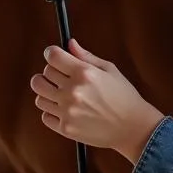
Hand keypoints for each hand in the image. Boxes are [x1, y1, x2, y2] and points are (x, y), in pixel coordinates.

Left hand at [31, 39, 164, 163]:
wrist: (133, 128)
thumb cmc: (124, 97)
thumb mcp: (109, 70)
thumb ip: (86, 56)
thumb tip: (70, 44)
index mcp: (84, 73)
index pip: (52, 56)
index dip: (50, 53)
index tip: (53, 55)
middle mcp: (72, 91)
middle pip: (42, 76)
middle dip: (50, 73)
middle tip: (59, 76)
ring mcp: (68, 111)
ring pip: (39, 97)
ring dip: (47, 93)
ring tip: (60, 94)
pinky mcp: (66, 128)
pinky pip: (45, 116)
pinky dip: (51, 112)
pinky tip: (64, 109)